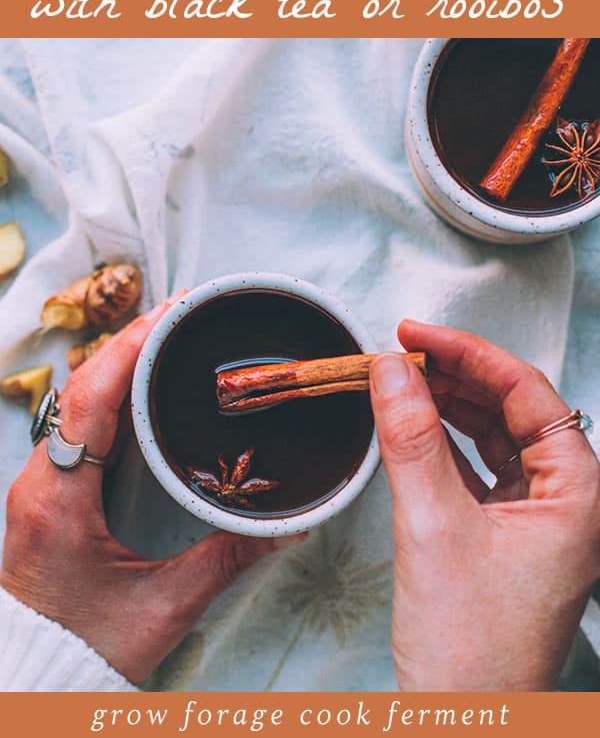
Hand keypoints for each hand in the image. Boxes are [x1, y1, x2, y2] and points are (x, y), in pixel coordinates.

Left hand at [1, 297, 301, 683]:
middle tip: (186, 312)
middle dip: (133, 341)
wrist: (32, 675)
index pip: (90, 399)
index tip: (172, 312)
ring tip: (172, 335)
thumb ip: (228, 559)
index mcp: (60, 500)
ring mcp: (41, 483)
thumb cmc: (86, 646)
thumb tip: (289, 526)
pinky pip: (80, 423)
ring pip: (79, 400)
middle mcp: (42, 480)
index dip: (129, 347)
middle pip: (83, 386)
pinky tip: (147, 385)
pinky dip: (114, 392)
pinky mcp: (50, 490)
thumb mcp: (164, 606)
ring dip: (122, 362)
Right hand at [370, 321, 599, 690]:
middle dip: (455, 377)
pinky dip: (441, 445)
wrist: (465, 726)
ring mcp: (537, 519)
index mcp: (578, 494)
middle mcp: (567, 501)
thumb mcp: (431, 527)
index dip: (469, 354)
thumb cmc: (469, 648)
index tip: (416, 333)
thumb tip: (391, 368)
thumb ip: (411, 438)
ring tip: (400, 383)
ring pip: (494, 437)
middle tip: (400, 354)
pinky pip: (476, 469)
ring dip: (447, 407)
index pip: (527, 393)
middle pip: (512, 410)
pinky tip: (410, 428)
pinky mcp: (505, 536)